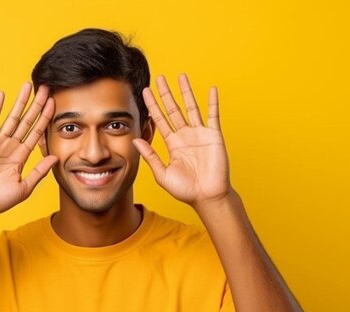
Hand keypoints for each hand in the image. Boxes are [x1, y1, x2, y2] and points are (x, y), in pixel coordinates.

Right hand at [0, 83, 57, 216]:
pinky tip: (2, 94)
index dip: (45, 118)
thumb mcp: (25, 187)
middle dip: (36, 105)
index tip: (54, 103)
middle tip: (45, 89)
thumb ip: (39, 172)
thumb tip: (55, 157)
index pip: (37, 132)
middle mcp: (11, 146)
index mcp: (22, 156)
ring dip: (20, 102)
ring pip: (12, 117)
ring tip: (27, 86)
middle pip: (27, 121)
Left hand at [133, 74, 230, 207]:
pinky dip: (213, 102)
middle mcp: (185, 136)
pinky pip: (213, 116)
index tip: (146, 92)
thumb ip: (150, 156)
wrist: (206, 197)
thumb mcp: (162, 173)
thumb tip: (136, 140)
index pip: (160, 120)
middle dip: (166, 94)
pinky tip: (212, 89)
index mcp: (172, 144)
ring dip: (186, 92)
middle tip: (159, 78)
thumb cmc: (186, 190)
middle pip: (174, 109)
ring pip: (192, 107)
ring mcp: (200, 134)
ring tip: (181, 76)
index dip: (153, 106)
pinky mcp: (214, 136)